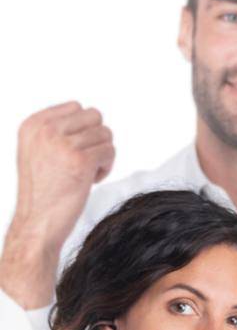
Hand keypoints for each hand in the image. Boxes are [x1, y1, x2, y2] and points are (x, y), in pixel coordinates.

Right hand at [12, 102, 114, 252]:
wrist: (37, 222)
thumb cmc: (42, 189)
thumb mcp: (37, 149)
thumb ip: (56, 128)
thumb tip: (87, 111)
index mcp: (33, 125)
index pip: (77, 107)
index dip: (82, 129)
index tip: (71, 150)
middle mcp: (45, 131)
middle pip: (95, 117)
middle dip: (95, 139)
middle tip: (82, 161)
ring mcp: (63, 144)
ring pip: (106, 134)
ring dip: (101, 155)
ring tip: (83, 172)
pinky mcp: (80, 160)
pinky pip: (110, 151)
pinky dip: (106, 167)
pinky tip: (90, 180)